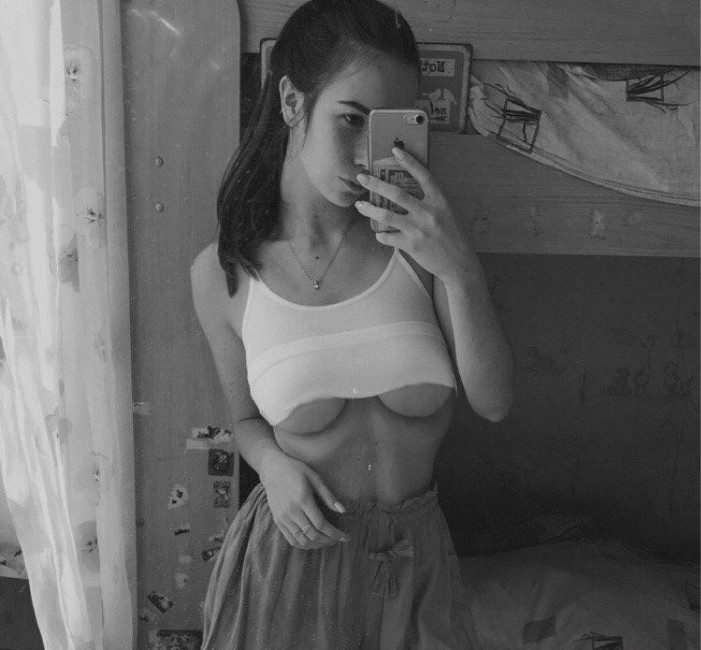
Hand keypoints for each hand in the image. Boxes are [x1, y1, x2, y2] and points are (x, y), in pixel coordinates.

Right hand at [259, 453, 350, 549]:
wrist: (272, 469)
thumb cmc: (296, 470)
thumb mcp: (315, 478)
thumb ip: (328, 496)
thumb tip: (343, 511)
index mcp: (303, 499)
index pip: (321, 524)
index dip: (335, 533)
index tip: (346, 537)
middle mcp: (291, 511)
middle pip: (312, 535)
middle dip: (328, 540)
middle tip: (338, 539)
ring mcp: (283, 518)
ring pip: (302, 541)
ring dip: (317, 545)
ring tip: (327, 541)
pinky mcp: (278, 521)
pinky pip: (292, 539)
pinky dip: (304, 545)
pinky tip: (313, 542)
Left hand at [354, 148, 478, 284]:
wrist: (459, 263)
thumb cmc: (453, 236)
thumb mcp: (447, 212)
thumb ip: (430, 202)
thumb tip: (407, 191)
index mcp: (439, 201)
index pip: (423, 175)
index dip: (409, 162)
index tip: (394, 150)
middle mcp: (428, 213)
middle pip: (397, 194)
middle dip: (376, 184)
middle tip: (362, 178)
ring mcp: (418, 229)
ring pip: (387, 215)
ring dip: (370, 210)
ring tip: (360, 206)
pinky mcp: (411, 245)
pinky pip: (388, 237)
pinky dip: (381, 234)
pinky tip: (380, 233)